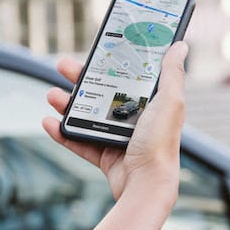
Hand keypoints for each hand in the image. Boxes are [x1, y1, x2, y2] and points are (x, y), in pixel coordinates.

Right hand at [42, 42, 187, 202]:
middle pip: (101, 92)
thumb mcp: (170, 102)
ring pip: (86, 116)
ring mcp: (117, 137)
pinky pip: (78, 141)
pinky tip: (49, 122)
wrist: (146, 185)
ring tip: (52, 95)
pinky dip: (62, 132)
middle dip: (79, 78)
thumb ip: (171, 74)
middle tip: (62, 66)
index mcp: (149, 103)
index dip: (109, 62)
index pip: (126, 76)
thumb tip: (180, 45)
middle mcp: (134, 119)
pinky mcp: (104, 156)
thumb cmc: (161, 144)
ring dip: (66, 103)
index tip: (95, 49)